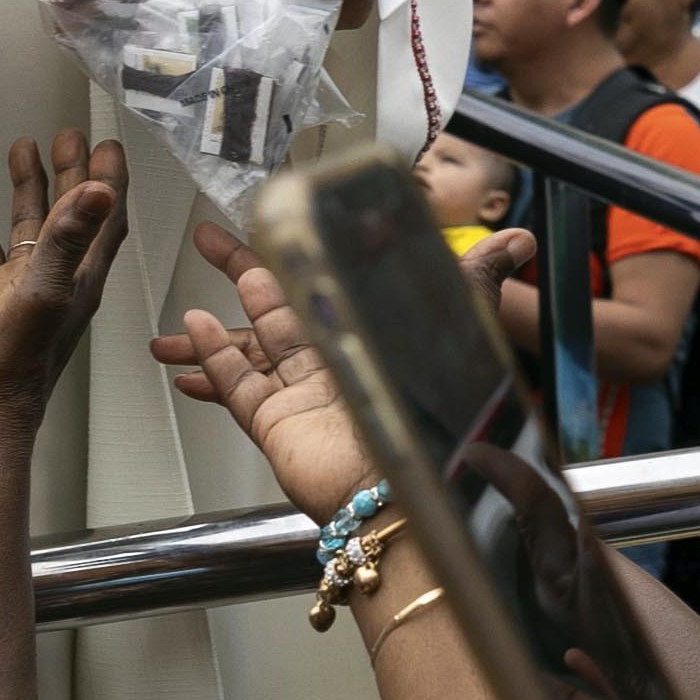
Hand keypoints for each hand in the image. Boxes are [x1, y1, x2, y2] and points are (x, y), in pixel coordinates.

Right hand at [0, 129, 132, 425]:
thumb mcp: (46, 290)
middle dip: (72, 171)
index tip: (108, 142)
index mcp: (83, 273)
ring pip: (28, 223)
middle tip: (69, 133)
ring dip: (28, 186)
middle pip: (71, 211)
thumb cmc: (18, 362)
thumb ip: (69, 238)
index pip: (107, 215)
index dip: (111, 178)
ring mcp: (22, 283)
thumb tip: (100, 189)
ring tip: (22, 146)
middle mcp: (58, 274)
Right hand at [151, 219, 534, 517]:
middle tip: (205, 243)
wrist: (416, 479)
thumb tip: (519, 239)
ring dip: (210, 335)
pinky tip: (190, 339)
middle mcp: (329, 363)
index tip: (263, 221)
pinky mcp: (276, 425)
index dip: (289, 249)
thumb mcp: (462, 321)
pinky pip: (236, 386)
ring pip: (244, 351)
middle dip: (237, 272)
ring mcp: (298, 396)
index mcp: (364, 332)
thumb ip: (480, 274)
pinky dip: (210, 362)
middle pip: (272, 308)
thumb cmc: (439, 407)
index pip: (320, 281)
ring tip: (180, 318)